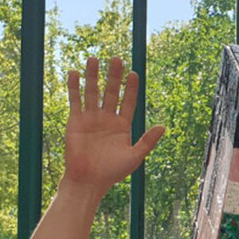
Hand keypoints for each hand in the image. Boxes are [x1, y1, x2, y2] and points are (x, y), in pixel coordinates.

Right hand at [63, 56, 164, 197]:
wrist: (89, 180)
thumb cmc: (113, 171)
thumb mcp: (134, 156)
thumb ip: (148, 141)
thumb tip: (164, 127)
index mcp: (123, 126)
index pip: (128, 102)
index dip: (131, 88)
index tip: (134, 73)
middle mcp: (107, 119)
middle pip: (111, 92)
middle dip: (114, 76)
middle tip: (116, 59)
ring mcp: (91, 118)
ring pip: (93, 92)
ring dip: (93, 76)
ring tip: (94, 58)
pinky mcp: (75, 121)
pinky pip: (75, 100)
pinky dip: (74, 87)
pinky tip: (75, 73)